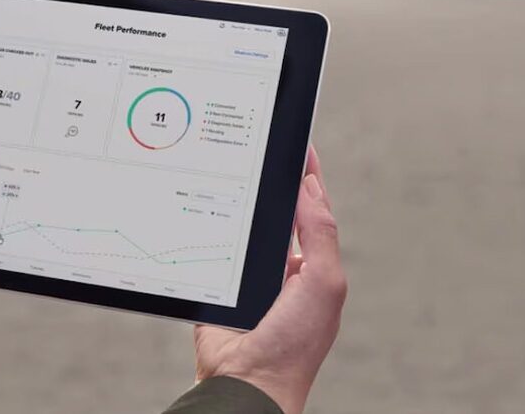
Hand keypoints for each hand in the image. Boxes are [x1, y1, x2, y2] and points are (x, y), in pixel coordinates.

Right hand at [193, 146, 346, 413]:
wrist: (246, 381)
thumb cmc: (294, 344)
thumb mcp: (324, 283)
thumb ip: (320, 234)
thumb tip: (311, 187)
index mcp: (311, 265)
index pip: (310, 210)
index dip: (306, 178)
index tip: (298, 144)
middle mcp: (280, 266)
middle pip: (274, 211)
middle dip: (269, 182)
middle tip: (261, 144)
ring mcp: (247, 272)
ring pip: (242, 222)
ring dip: (236, 199)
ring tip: (232, 162)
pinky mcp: (216, 279)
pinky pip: (211, 242)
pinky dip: (206, 222)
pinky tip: (200, 199)